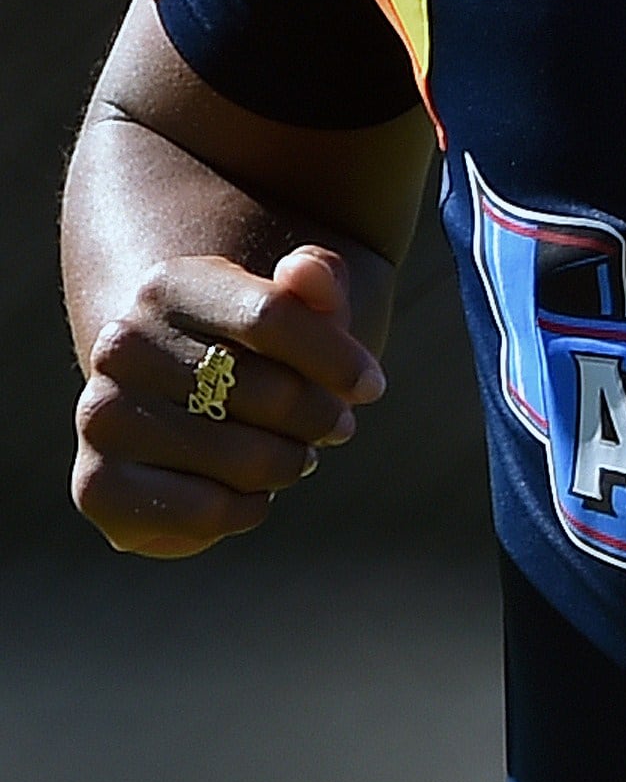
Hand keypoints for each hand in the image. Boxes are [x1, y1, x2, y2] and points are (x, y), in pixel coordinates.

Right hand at [70, 243, 384, 559]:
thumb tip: (306, 270)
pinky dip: (249, 510)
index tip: (372, 386)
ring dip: (290, 464)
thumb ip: (319, 281)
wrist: (183, 405)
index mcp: (170, 286)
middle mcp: (122, 346)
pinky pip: (206, 510)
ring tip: (291, 455)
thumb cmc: (259, 352)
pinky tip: (250, 493)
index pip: (272, 317)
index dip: (339, 360)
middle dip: (322, 418)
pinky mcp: (98, 483)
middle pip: (270, 394)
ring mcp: (102, 415)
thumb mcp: (298, 307)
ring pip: (245, 458)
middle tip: (332, 426)